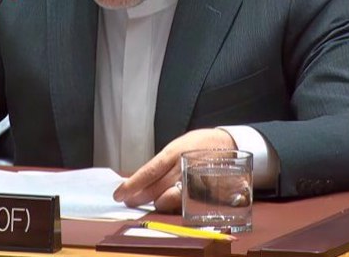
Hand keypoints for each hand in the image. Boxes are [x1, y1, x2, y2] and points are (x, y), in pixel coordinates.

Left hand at [113, 128, 235, 212]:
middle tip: (129, 200)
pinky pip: (183, 204)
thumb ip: (163, 162)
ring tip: (150, 200)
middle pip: (155, 189)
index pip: (149, 171)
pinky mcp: (204, 193)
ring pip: (168, 200)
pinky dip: (173, 205)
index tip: (119, 193)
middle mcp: (183, 167)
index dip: (132, 184)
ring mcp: (194, 181)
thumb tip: (143, 178)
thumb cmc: (199, 144)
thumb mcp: (178, 146)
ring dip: (156, 203)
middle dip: (138, 197)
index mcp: (175, 152)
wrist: (228, 144)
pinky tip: (168, 202)